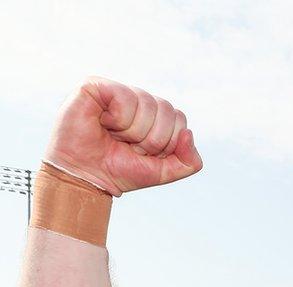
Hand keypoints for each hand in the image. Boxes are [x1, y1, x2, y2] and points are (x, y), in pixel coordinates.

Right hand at [44, 77, 201, 194]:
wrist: (85, 176)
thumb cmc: (120, 170)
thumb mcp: (164, 172)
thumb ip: (189, 161)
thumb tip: (188, 133)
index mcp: (155, 115)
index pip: (180, 119)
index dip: (166, 142)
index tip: (144, 153)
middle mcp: (138, 100)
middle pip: (167, 109)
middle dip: (151, 139)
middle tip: (128, 146)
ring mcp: (117, 91)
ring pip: (148, 104)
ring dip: (133, 131)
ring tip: (114, 136)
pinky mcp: (95, 86)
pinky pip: (125, 97)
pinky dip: (119, 119)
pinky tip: (103, 123)